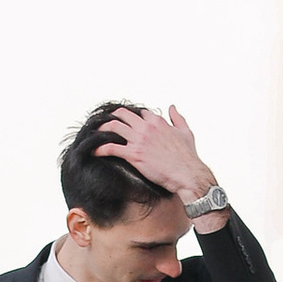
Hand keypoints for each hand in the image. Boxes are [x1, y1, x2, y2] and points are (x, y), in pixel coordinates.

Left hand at [100, 101, 215, 211]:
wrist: (187, 174)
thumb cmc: (187, 156)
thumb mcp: (185, 132)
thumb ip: (177, 118)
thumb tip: (172, 107)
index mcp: (158, 122)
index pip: (140, 112)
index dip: (132, 116)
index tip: (126, 121)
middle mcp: (146, 128)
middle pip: (122, 114)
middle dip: (112, 117)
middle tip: (105, 124)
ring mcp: (139, 140)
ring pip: (113, 127)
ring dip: (102, 129)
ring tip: (96, 134)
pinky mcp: (134, 155)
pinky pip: (111, 148)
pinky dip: (100, 148)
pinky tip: (95, 151)